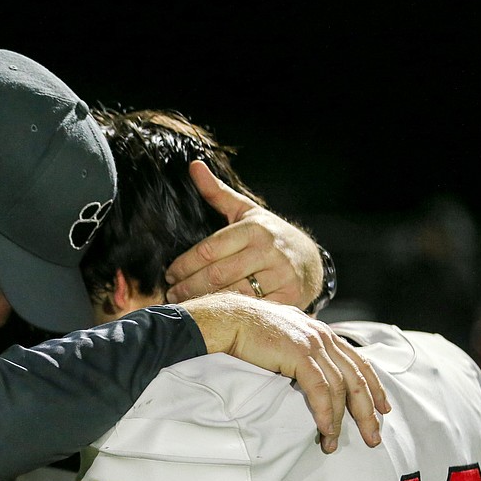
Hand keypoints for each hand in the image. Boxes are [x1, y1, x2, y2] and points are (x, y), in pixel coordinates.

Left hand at [164, 161, 320, 308]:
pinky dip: (232, 313)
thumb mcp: (246, 212)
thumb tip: (194, 166)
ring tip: (187, 304)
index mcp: (254, 228)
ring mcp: (281, 275)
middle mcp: (269, 251)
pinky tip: (215, 314)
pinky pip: (253, 309)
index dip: (184, 265)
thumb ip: (218, 193)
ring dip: (206, 302)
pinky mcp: (289, 297)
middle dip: (189, 286)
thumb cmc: (269, 235)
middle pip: (217, 274)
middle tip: (172, 293)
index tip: (169, 274)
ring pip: (233, 293)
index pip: (208, 250)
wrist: (310, 260)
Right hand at [181, 292, 389, 452]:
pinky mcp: (299, 354)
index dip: (374, 386)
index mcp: (322, 332)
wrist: (228, 319)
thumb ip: (300, 348)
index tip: (383, 409)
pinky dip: (325, 412)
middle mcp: (323, 336)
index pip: (358, 361)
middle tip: (374, 437)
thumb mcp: (284, 337)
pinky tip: (326, 429)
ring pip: (342, 386)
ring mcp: (312, 344)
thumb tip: (307, 369)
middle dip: (368, 410)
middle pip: (357, 377)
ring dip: (342, 419)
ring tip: (335, 443)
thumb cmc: (248, 330)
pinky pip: (320, 389)